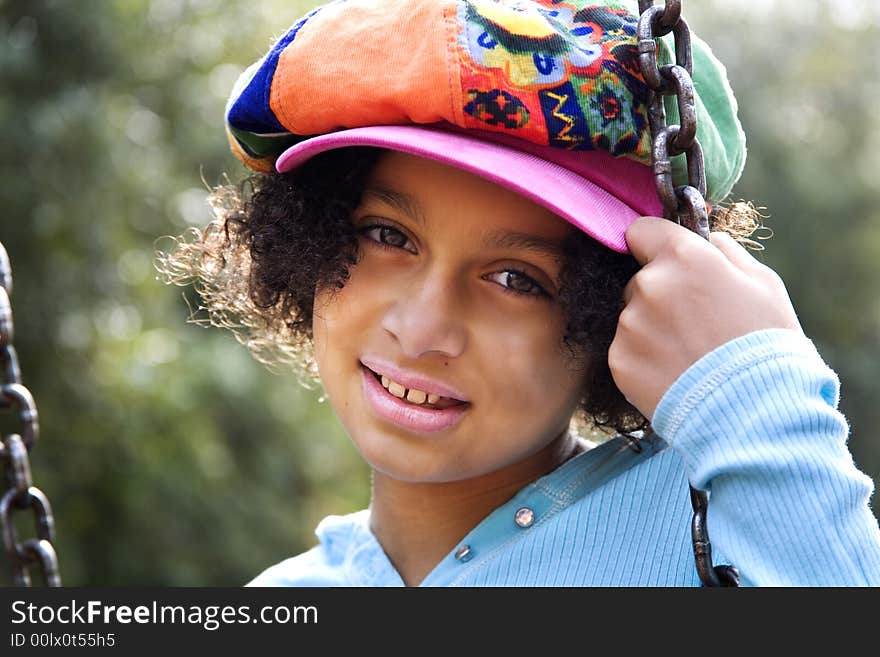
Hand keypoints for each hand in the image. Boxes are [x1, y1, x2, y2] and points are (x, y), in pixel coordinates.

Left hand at [608, 216, 803, 420]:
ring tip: (689, 356)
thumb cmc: (766, 344)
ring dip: (652, 330)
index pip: (641, 231)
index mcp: (684, 257)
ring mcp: (630, 324)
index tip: (663, 258)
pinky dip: (644, 360)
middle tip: (694, 324)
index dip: (652, 244)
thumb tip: (706, 240)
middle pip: (639, 279)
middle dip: (660, 295)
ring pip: (632, 317)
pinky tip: (675, 374)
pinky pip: (626, 350)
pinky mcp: (619, 360)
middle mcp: (649, 284)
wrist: (753, 411)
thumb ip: (727, 253)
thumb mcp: (764, 285)